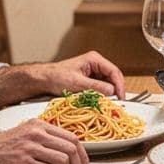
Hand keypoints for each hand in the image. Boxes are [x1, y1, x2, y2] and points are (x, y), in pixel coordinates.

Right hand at [0, 118, 88, 163]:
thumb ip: (45, 140)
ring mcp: (30, 148)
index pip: (71, 137)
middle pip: (71, 148)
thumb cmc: (0, 149)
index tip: (83, 163)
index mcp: (38, 125)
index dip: (82, 153)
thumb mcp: (24, 135)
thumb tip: (69, 153)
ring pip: (63, 160)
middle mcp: (36, 134)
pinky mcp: (24, 163)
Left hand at [1, 51, 126, 104]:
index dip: (119, 85)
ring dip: (108, 94)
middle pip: (113, 78)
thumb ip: (96, 87)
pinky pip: (100, 88)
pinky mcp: (89, 81)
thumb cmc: (56, 77)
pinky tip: (100, 102)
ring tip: (108, 104)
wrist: (43, 80)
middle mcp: (96, 65)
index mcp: (94, 59)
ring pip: (108, 84)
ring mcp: (93, 73)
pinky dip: (102, 96)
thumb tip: (111, 92)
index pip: (114, 72)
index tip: (120, 97)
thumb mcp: (77, 83)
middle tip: (116, 103)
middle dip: (115, 90)